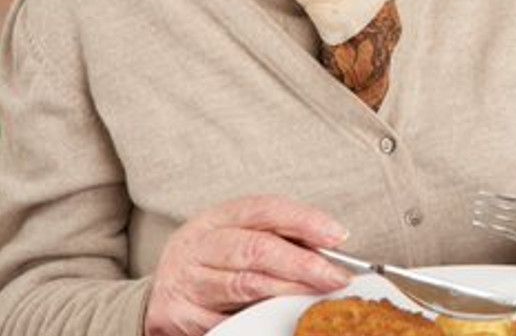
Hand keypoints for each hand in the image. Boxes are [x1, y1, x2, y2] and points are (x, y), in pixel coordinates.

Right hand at [144, 195, 350, 335]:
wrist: (161, 292)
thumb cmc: (213, 259)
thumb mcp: (238, 235)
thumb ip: (279, 236)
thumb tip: (331, 248)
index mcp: (217, 218)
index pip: (265, 210)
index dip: (304, 221)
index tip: (338, 236)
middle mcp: (198, 246)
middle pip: (256, 249)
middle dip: (303, 264)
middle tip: (336, 276)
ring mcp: (186, 281)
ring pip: (245, 285)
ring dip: (288, 292)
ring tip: (318, 295)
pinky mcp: (178, 315)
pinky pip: (226, 320)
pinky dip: (257, 319)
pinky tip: (281, 316)